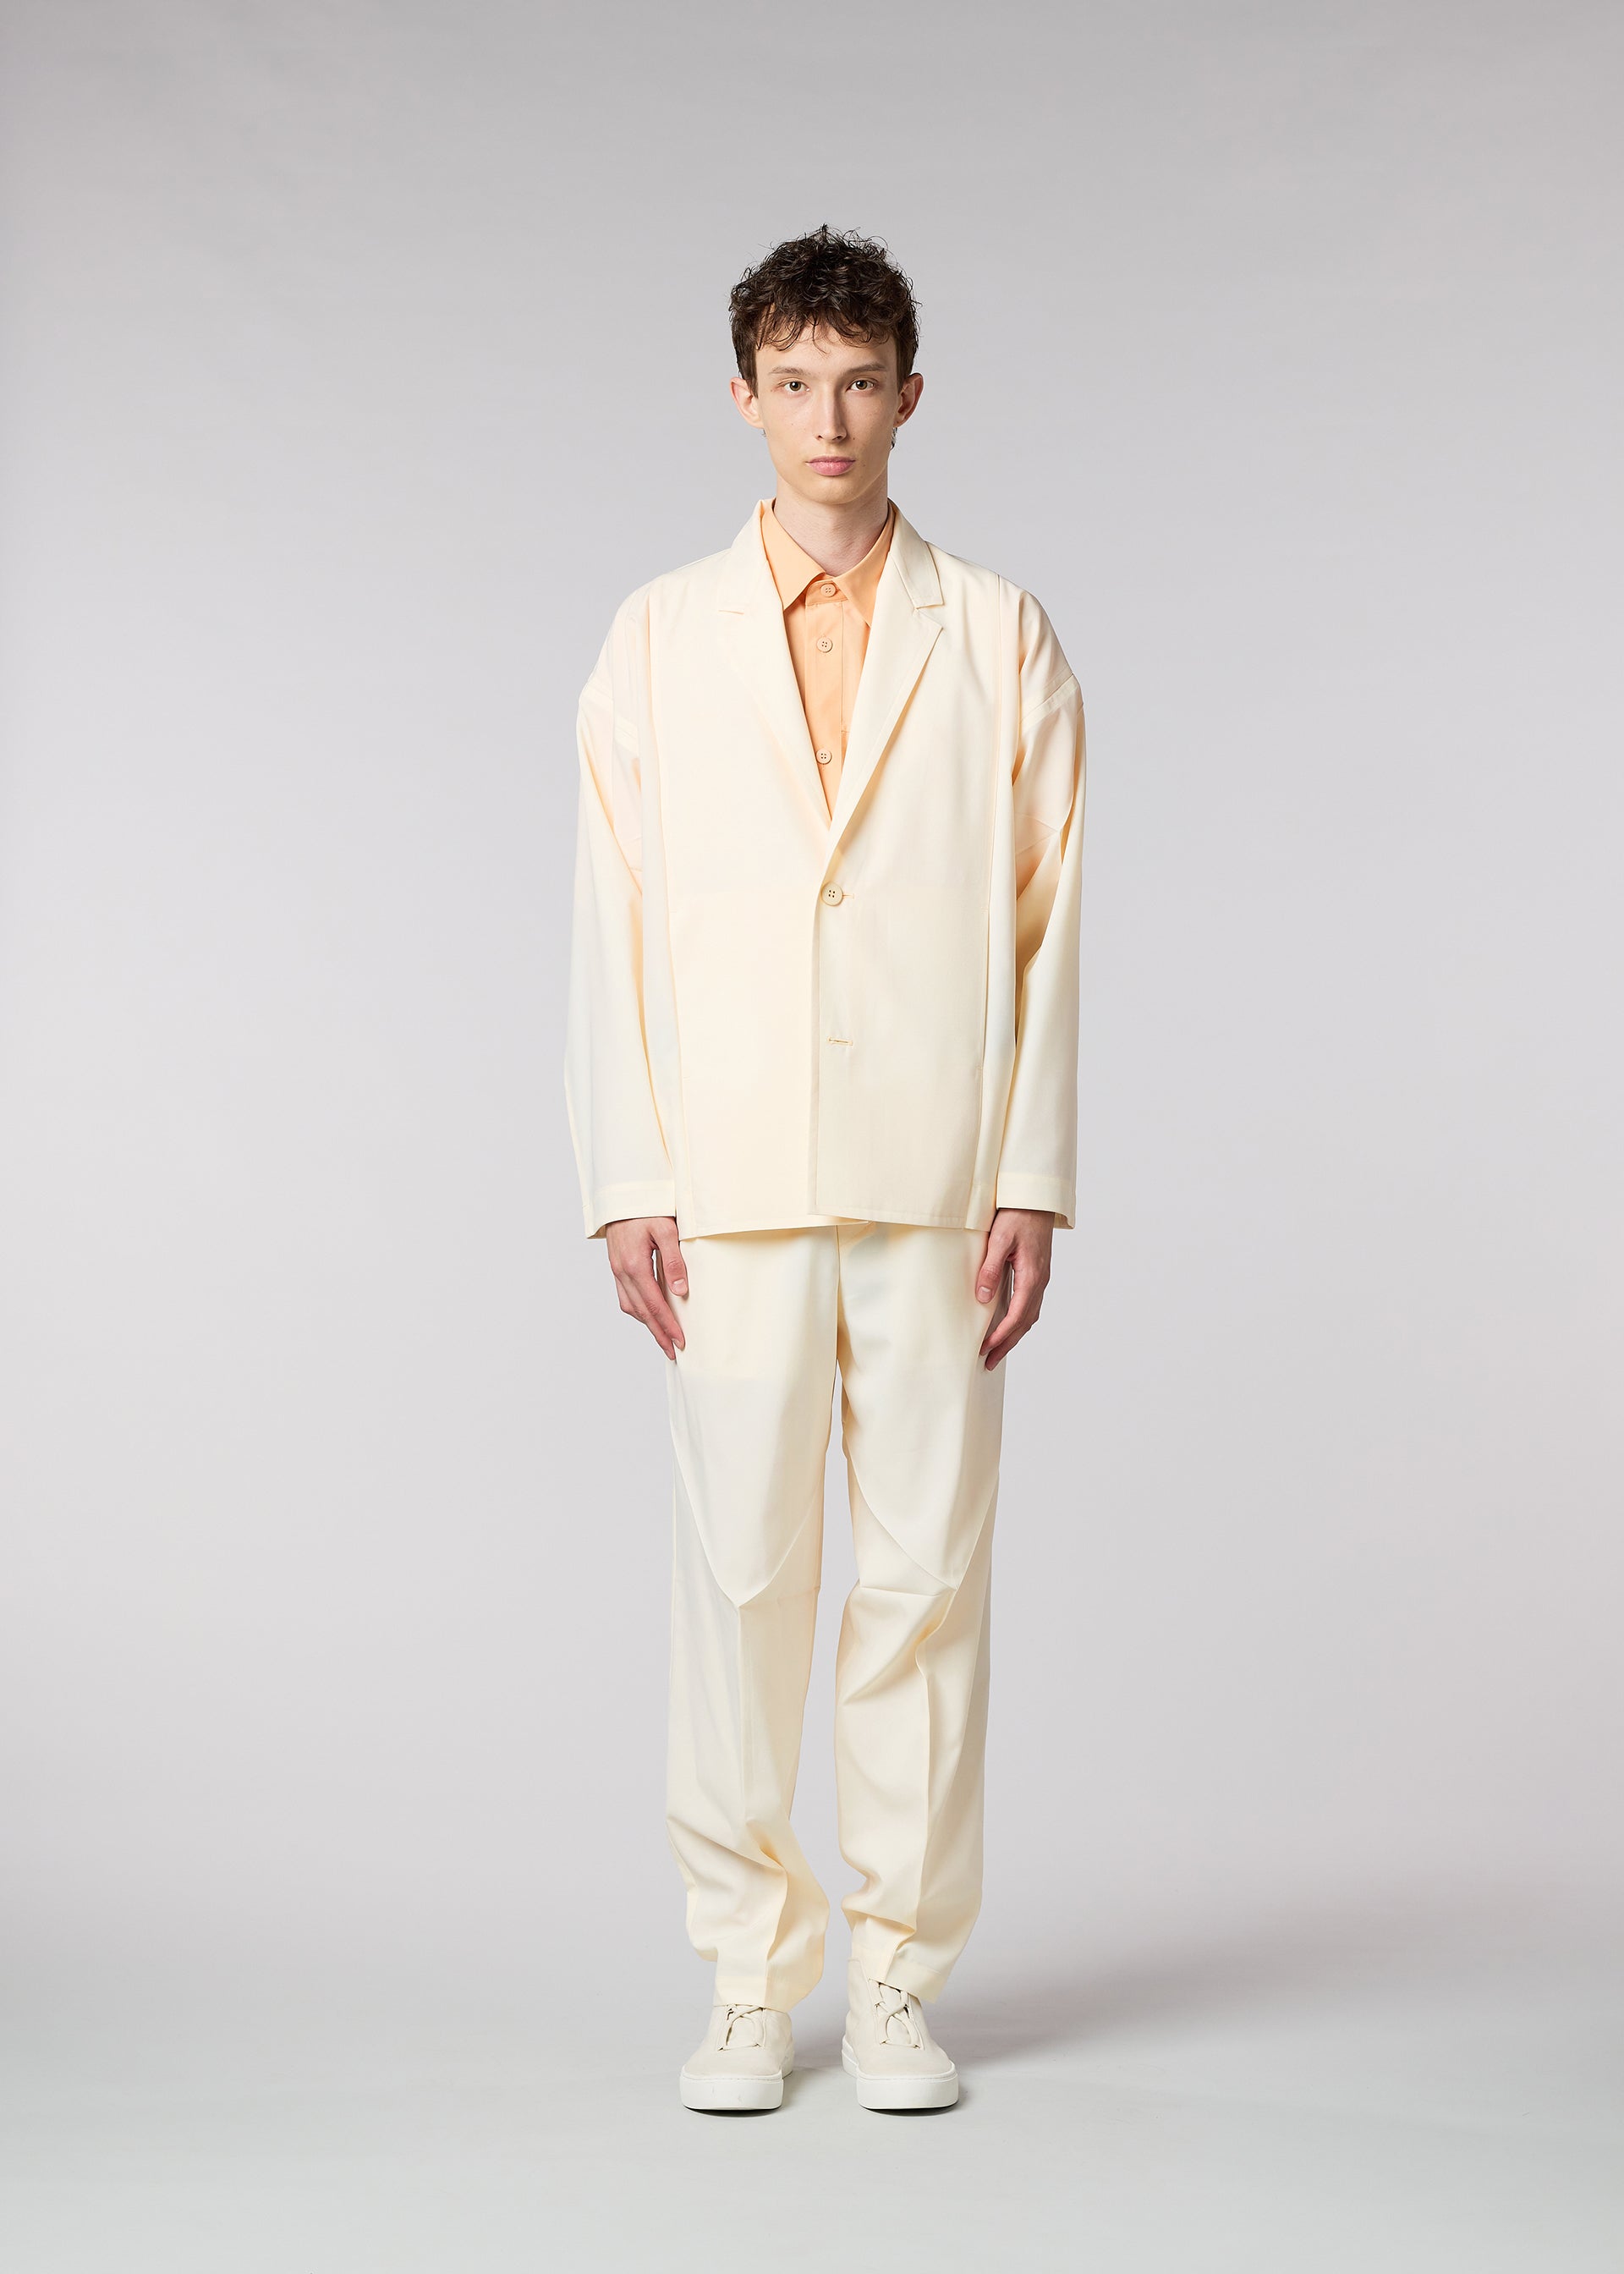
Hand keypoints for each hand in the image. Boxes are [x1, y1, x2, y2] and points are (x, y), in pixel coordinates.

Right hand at [604, 1216, 687, 1358]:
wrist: (622, 1195)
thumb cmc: (647, 1209)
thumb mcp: (667, 1230)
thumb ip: (674, 1261)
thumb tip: (680, 1291)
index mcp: (635, 1265)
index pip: (655, 1304)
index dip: (668, 1326)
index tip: (681, 1342)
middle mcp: (622, 1272)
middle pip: (642, 1312)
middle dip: (658, 1334)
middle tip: (673, 1352)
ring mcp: (616, 1270)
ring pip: (630, 1307)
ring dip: (647, 1324)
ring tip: (663, 1337)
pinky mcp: (616, 1267)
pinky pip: (625, 1296)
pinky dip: (638, 1310)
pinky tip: (649, 1315)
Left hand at [975, 1207, 1053, 1367]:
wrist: (1036, 1198)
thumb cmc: (1017, 1215)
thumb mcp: (999, 1240)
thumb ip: (991, 1269)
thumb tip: (984, 1298)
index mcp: (1032, 1275)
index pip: (1017, 1315)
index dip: (1002, 1335)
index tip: (986, 1349)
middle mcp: (1040, 1280)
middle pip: (1025, 1322)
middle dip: (1008, 1343)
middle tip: (989, 1362)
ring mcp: (1041, 1277)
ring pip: (1030, 1315)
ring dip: (1014, 1334)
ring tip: (997, 1349)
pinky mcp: (1037, 1272)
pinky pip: (1030, 1304)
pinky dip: (1019, 1319)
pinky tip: (1008, 1323)